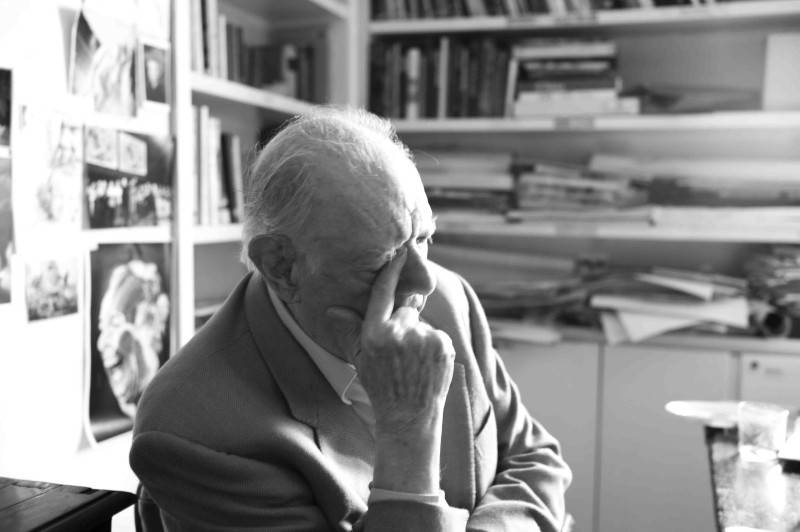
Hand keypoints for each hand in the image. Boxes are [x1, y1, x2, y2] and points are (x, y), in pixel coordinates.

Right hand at [326, 248, 455, 437]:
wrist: (409, 414)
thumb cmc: (381, 385)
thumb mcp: (360, 358)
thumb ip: (349, 329)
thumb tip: (332, 308)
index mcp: (375, 334)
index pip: (384, 293)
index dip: (393, 271)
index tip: (400, 253)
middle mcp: (400, 332)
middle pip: (405, 310)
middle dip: (404, 323)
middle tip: (400, 350)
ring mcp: (424, 338)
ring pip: (422, 323)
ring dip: (419, 335)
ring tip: (412, 362)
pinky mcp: (444, 344)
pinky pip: (436, 334)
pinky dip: (433, 345)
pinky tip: (425, 364)